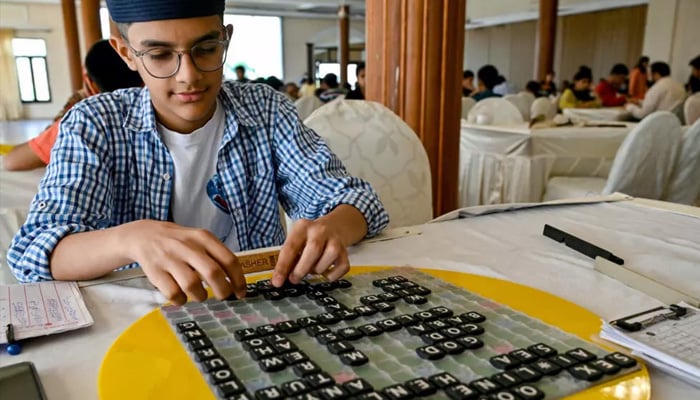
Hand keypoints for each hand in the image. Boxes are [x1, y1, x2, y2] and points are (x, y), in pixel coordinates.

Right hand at [127, 220, 245, 304]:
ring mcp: (170, 258)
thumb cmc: (180, 242)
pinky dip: (181, 300)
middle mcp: (187, 246)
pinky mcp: (155, 271)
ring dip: (201, 296)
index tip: (241, 293)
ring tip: (200, 295)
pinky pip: (173, 293)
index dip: (238, 280)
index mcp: (203, 238)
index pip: (229, 260)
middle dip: (223, 290)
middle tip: (223, 297)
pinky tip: (182, 297)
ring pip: (192, 285)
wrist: (144, 236)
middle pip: (213, 273)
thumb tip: (236, 282)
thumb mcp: (200, 240)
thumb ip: (217, 256)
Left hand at [272, 219, 349, 286]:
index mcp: (302, 227)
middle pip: (313, 249)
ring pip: (329, 256)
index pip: (291, 247)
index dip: (283, 266)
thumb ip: (289, 257)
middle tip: (294, 279)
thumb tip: (280, 278)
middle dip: (302, 269)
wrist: (334, 226)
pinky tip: (325, 272)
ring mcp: (335, 240)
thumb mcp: (296, 240)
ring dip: (318, 269)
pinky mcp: (345, 251)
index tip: (278, 281)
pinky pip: (342, 266)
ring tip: (312, 270)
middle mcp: (320, 230)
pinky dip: (332, 275)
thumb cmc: (309, 238)